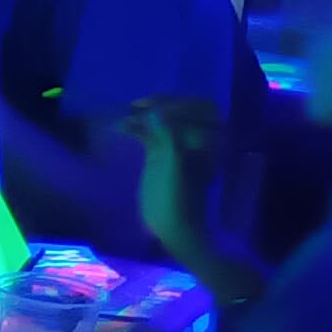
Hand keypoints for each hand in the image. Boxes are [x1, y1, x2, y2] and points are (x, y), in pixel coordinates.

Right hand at [125, 95, 224, 266]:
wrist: (173, 228)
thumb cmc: (178, 200)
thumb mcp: (174, 167)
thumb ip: (168, 136)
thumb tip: (155, 112)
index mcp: (209, 141)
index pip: (203, 108)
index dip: (183, 103)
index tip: (159, 110)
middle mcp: (196, 140)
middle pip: (183, 110)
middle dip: (162, 105)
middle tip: (139, 107)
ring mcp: (178, 147)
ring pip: (165, 120)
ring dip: (147, 115)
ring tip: (128, 114)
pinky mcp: (161, 156)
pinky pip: (151, 135)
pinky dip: (138, 129)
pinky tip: (122, 128)